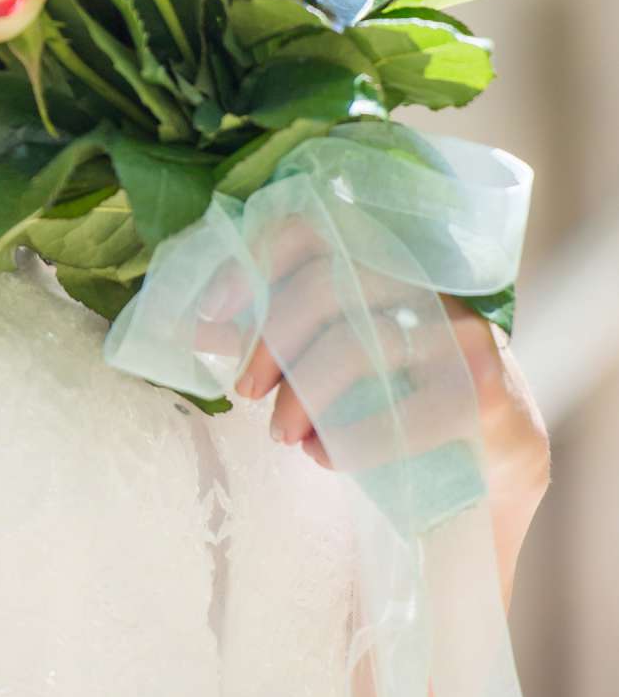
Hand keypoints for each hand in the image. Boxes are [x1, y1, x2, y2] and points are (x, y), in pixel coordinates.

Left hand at [199, 219, 551, 502]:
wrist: (494, 465)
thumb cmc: (398, 400)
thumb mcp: (339, 358)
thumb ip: (280, 339)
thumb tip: (201, 331)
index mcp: (390, 264)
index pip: (312, 231)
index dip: (254, 264)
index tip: (213, 312)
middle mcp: (431, 286)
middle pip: (327, 285)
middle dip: (270, 342)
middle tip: (245, 391)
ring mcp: (463, 337)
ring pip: (357, 345)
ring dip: (302, 397)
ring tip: (282, 435)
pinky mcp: (483, 394)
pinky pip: (397, 412)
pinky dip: (346, 440)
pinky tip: (325, 456)